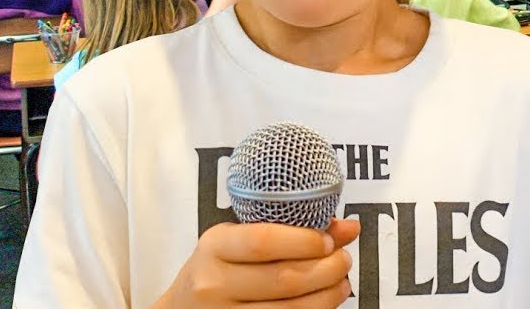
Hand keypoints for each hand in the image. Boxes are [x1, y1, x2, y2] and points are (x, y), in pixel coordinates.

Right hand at [156, 219, 358, 307]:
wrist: (182, 308)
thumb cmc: (217, 268)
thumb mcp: (240, 238)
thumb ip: (290, 228)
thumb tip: (347, 227)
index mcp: (215, 247)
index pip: (263, 242)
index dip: (304, 241)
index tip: (329, 240)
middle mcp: (214, 284)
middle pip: (284, 279)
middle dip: (326, 268)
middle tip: (342, 259)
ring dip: (327, 295)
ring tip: (340, 282)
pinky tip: (324, 302)